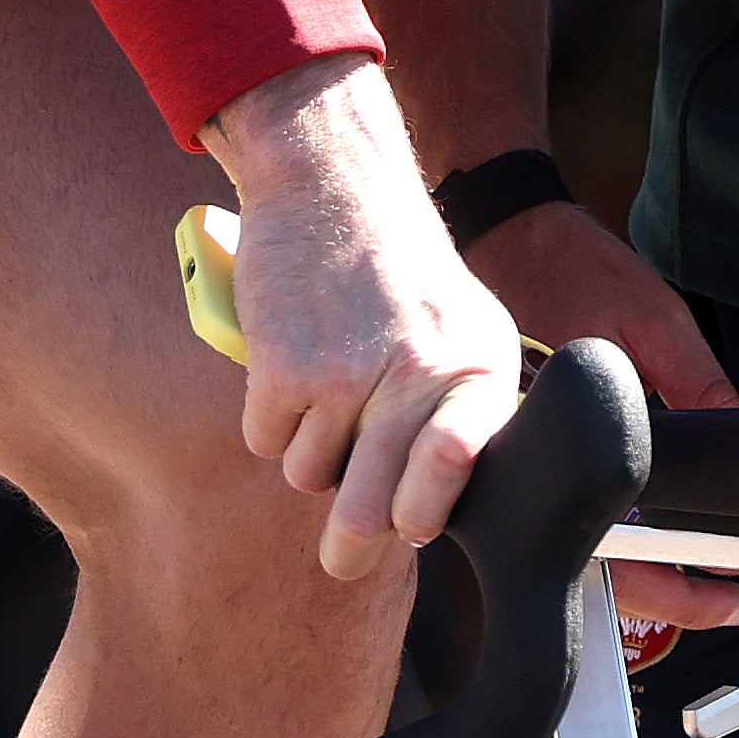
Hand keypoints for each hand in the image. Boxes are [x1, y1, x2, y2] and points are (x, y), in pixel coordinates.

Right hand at [203, 54, 521, 580]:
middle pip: (370, 509)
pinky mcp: (281, 368)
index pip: (457, 466)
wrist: (334, 181)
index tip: (412, 527)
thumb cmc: (401, 266)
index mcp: (474, 368)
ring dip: (308, 451)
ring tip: (323, 388)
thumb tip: (437, 506)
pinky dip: (268, 417)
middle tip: (344, 556)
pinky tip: (287, 366)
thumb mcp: (465, 325)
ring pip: (310, 476)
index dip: (426, 509)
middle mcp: (414, 375)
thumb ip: (463, 411)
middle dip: (352, 542)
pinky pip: (265, 441)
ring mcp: (344, 376)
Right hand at [467, 199, 738, 632]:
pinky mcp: (505, 441)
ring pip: (565, 545)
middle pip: (586, 565)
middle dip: (658, 594)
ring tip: (686, 574)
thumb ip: (696, 382)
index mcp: (561, 432)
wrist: (505, 227)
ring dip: (625, 566)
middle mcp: (525, 457)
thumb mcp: (653, 316)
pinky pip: (548, 505)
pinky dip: (593, 524)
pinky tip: (633, 518)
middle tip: (717, 599)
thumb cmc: (568, 263)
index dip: (678, 590)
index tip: (724, 596)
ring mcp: (509, 454)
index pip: (618, 545)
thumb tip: (736, 434)